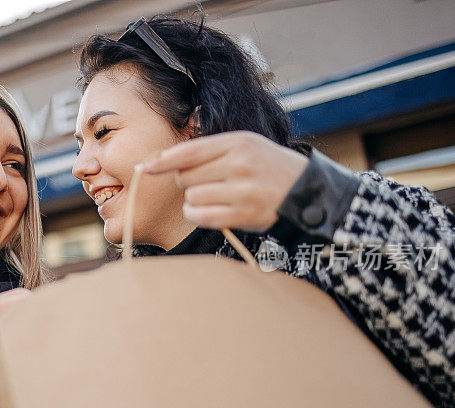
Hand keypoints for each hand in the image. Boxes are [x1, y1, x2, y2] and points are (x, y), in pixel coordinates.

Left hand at [136, 131, 307, 231]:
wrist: (308, 191)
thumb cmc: (270, 167)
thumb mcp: (246, 145)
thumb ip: (210, 149)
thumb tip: (166, 159)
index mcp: (237, 143)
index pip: (189, 151)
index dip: (163, 160)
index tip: (146, 167)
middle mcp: (238, 165)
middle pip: (185, 176)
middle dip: (187, 181)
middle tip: (206, 182)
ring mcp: (241, 191)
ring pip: (192, 197)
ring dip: (194, 200)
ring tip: (213, 197)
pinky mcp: (242, 215)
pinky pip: (202, 216)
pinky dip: (197, 215)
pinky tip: (207, 211)